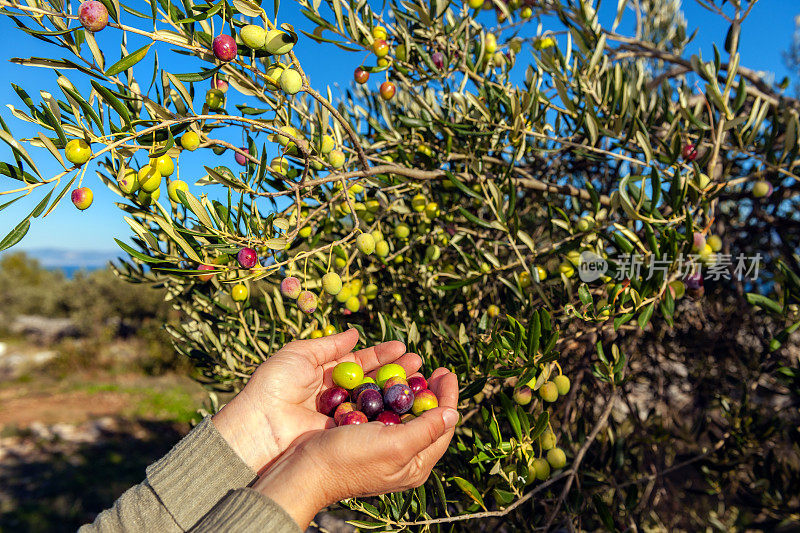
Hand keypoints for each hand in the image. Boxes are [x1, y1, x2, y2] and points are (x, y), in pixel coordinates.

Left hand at [212, 329, 422, 471]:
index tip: (403, 347)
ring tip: (418, 378)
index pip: (360, 363)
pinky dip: (385, 413)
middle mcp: (336, 396)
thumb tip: (355, 334)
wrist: (259, 424)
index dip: (382, 355)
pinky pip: (367, 421)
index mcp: (324, 375)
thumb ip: (328, 345)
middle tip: (419, 363)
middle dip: (396, 371)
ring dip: (396, 391)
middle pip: (372, 381)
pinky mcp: (341, 435)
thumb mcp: (299, 355)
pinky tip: (403, 403)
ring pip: (374, 401)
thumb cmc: (274, 385)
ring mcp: (341, 416)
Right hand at [251, 367, 458, 528]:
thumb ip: (426, 429)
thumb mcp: (395, 445)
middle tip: (430, 368)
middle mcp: (403, 457)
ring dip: (408, 388)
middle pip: (425, 417)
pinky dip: (387, 393)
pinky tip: (385, 380)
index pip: (442, 426)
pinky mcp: (363, 436)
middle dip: (430, 390)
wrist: (303, 469)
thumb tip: (453, 414)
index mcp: (415, 464)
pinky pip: (383, 411)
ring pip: (404, 412)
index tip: (446, 371)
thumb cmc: (350, 460)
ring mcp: (383, 446)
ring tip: (410, 367)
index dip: (447, 397)